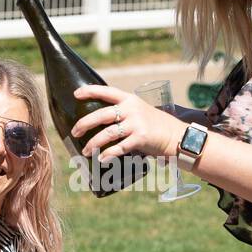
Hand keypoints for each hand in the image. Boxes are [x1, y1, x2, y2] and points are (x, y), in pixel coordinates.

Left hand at [71, 85, 186, 163]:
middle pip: (102, 114)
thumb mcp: (139, 111)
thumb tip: (99, 121)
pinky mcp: (141, 138)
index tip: (76, 94)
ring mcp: (136, 123)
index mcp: (130, 99)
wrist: (176, 135)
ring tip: (86, 150)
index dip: (90, 91)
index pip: (107, 91)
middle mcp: (132, 109)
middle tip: (75, 132)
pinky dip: (109, 154)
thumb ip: (123, 113)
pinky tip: (102, 159)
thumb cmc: (155, 125)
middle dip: (85, 123)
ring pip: (108, 133)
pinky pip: (120, 147)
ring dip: (94, 143)